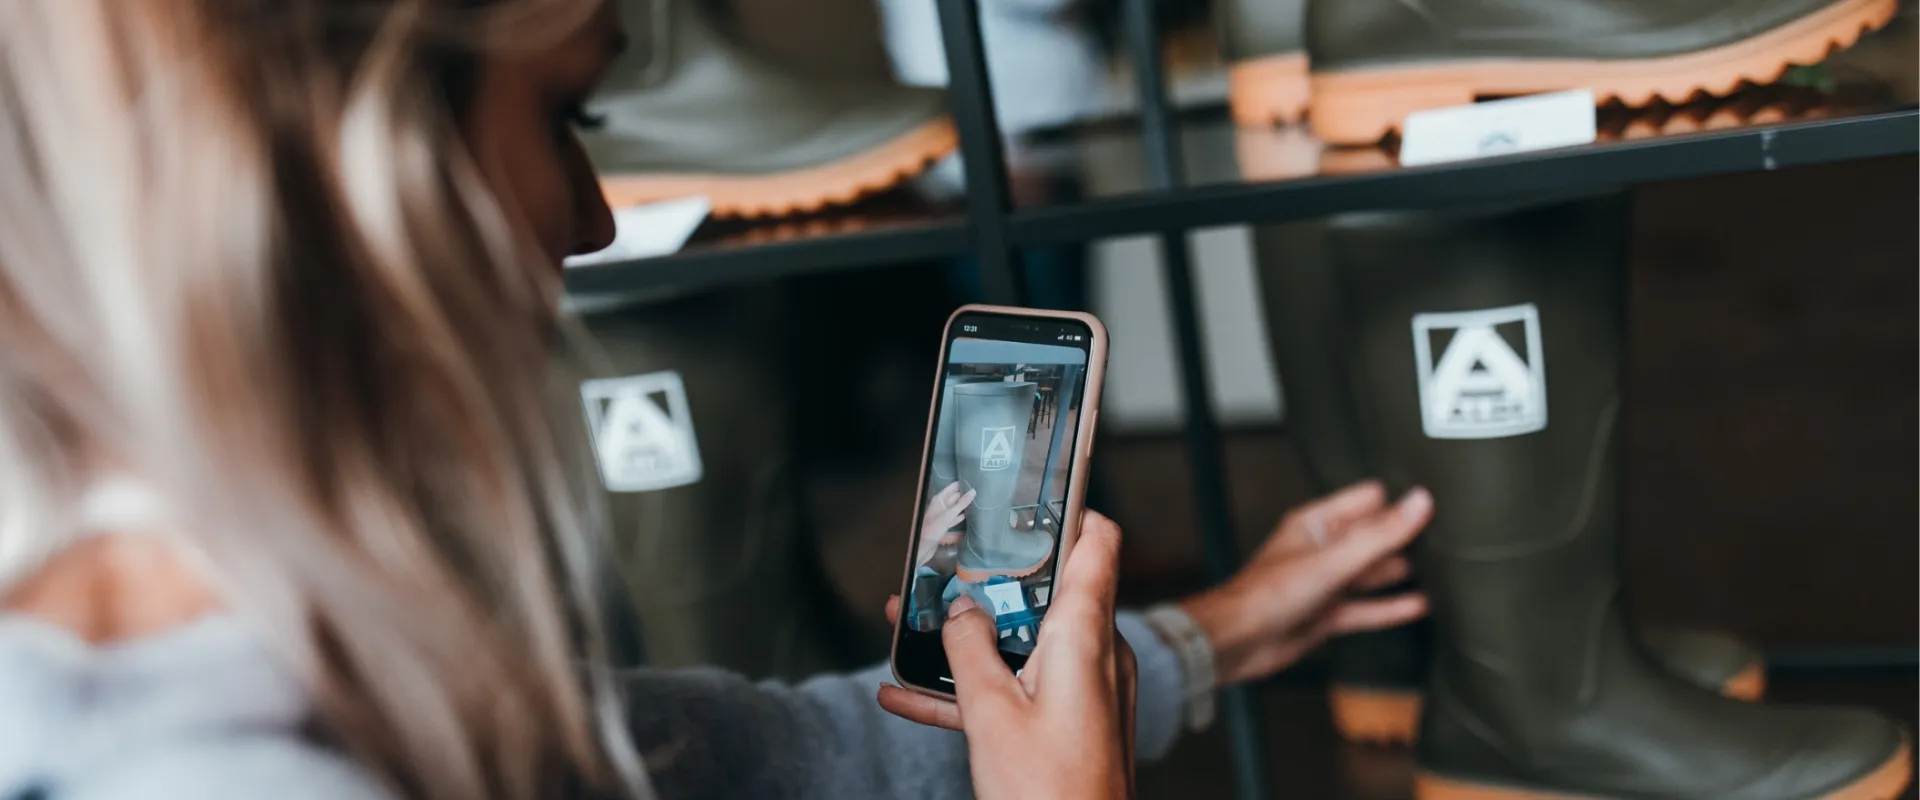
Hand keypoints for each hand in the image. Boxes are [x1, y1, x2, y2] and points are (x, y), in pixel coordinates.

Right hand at [880, 511, 1137, 799]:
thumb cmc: (1049, 795)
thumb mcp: (990, 715)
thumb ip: (969, 651)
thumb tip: (959, 610)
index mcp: (1086, 636)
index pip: (1097, 543)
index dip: (1069, 509)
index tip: (1034, 487)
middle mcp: (1096, 654)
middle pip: (1045, 593)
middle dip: (987, 581)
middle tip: (940, 565)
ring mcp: (1086, 690)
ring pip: (1023, 643)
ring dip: (969, 637)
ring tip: (907, 626)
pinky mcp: (1072, 724)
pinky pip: (1020, 688)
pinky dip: (975, 686)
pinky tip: (908, 695)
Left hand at [917, 481, 974, 566]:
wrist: (925, 545)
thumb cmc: (935, 528)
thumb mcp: (949, 514)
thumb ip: (962, 503)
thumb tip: (973, 491)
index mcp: (939, 499)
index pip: (952, 487)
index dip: (961, 484)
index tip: (973, 481)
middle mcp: (940, 505)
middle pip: (954, 497)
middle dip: (964, 494)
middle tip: (978, 491)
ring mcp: (942, 515)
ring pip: (955, 507)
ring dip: (963, 505)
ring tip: (976, 501)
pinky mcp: (944, 524)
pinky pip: (954, 517)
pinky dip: (960, 516)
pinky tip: (967, 515)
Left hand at [1179, 481, 1431, 685]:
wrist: (1238, 642)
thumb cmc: (1268, 594)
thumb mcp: (1332, 560)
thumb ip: (1379, 535)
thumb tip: (1420, 502)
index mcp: (1317, 523)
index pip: (1368, 500)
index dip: (1399, 499)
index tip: (1439, 496)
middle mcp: (1323, 549)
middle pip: (1375, 537)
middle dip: (1407, 536)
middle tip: (1454, 534)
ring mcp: (1327, 583)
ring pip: (1373, 573)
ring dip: (1403, 571)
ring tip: (1448, 567)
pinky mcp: (1328, 615)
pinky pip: (1368, 608)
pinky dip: (1392, 607)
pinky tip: (1422, 605)